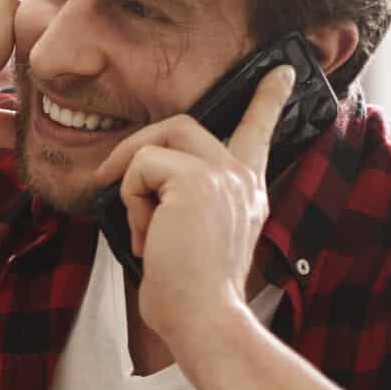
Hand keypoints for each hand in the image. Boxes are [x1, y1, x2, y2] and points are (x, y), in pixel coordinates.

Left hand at [93, 65, 293, 346]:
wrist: (203, 319)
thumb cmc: (188, 293)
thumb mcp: (190, 237)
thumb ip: (182, 202)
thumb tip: (141, 179)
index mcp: (247, 189)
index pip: (259, 131)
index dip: (268, 98)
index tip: (283, 70)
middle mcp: (241, 177)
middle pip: (180, 126)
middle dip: (137, 150)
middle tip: (106, 178)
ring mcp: (224, 174)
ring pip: (157, 143)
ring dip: (132, 183)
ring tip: (142, 228)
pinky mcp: (197, 180)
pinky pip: (141, 166)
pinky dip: (129, 200)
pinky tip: (145, 236)